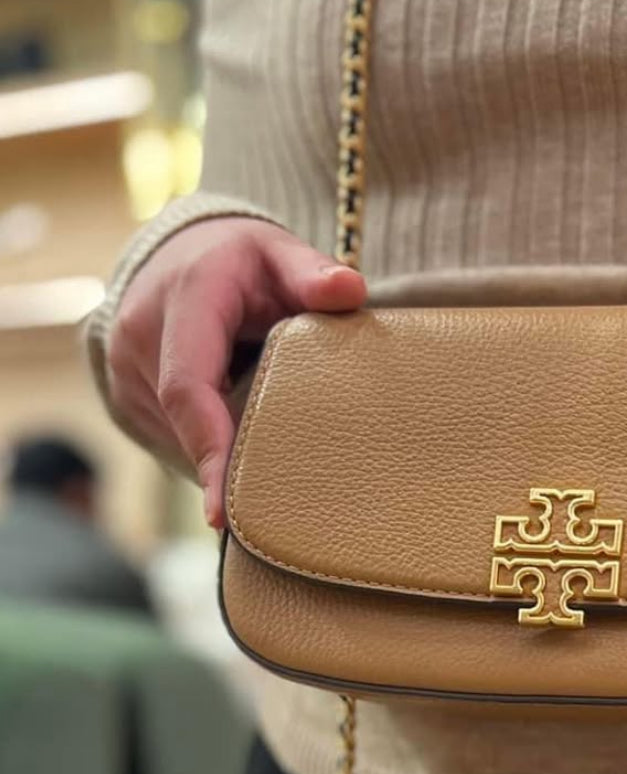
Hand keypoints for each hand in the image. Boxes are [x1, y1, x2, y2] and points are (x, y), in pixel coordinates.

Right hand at [105, 219, 366, 526]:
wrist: (182, 253)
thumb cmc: (243, 261)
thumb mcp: (280, 254)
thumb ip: (314, 274)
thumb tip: (349, 289)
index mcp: (184, 301)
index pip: (189, 387)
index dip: (209, 449)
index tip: (222, 511)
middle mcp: (140, 336)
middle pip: (185, 424)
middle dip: (227, 467)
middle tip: (273, 514)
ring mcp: (124, 368)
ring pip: (177, 436)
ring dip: (221, 454)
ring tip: (270, 464)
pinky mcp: (126, 393)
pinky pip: (171, 436)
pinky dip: (208, 447)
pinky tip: (243, 447)